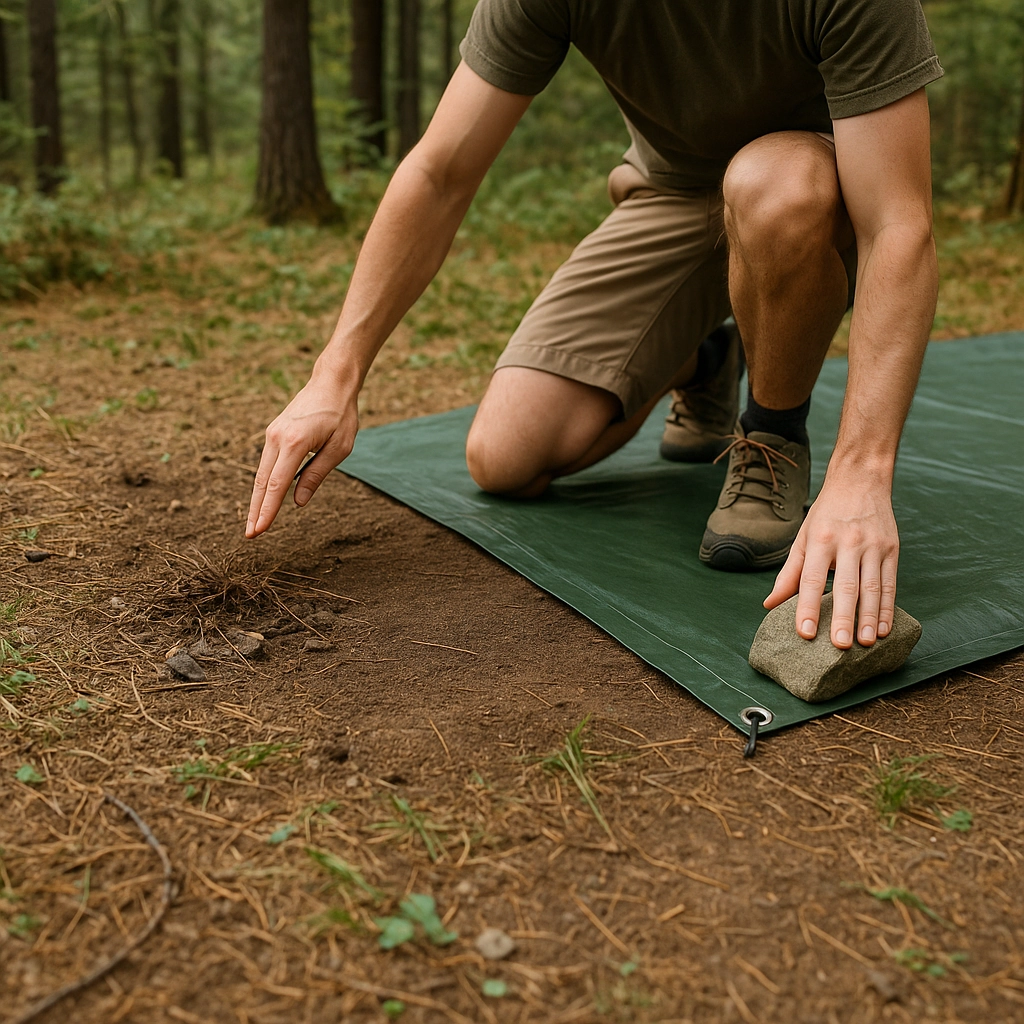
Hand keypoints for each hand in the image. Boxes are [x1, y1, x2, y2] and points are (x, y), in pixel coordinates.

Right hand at [246, 366, 358, 537]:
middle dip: (256, 511)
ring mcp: (272, 435)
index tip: (259, 531)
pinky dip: (263, 485)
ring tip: (254, 523)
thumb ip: (317, 475)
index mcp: (295, 442)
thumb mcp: (339, 448)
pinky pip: (266, 464)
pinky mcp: (273, 434)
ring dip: (257, 500)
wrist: (331, 383)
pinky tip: (263, 501)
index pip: (276, 484)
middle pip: (262, 482)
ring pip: (261, 474)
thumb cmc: (341, 416)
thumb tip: (298, 502)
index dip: (267, 510)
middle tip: (250, 536)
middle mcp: (277, 438)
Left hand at [764, 473, 898, 648]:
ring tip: (865, 644)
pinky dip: (887, 608)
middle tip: (840, 646)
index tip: (804, 632)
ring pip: (872, 588)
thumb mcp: (803, 538)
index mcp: (820, 540)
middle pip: (845, 586)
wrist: (860, 480)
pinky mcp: (892, 549)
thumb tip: (769, 604)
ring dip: (869, 619)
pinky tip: (884, 629)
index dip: (806, 606)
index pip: (811, 579)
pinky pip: (890, 584)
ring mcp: (873, 546)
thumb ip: (789, 574)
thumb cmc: (826, 514)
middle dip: (842, 618)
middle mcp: (848, 543)